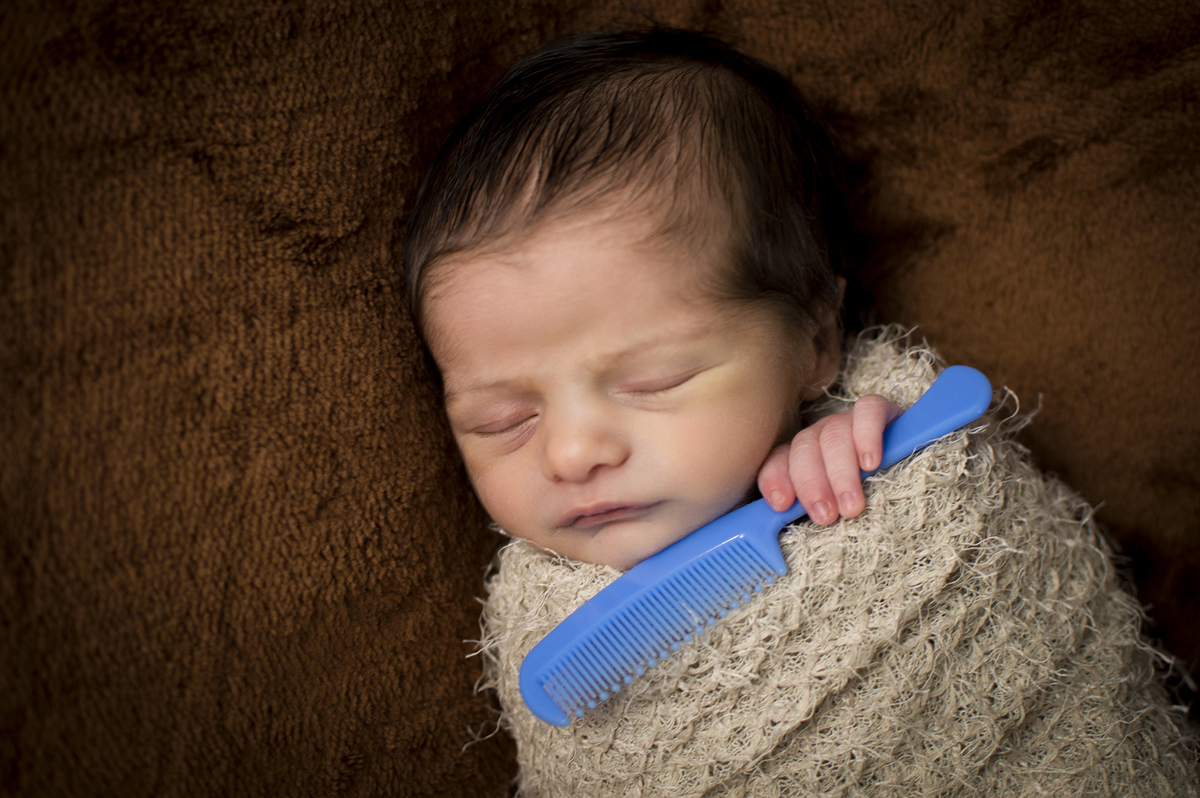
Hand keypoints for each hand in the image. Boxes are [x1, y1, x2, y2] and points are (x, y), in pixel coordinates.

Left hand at [757, 394, 901, 524]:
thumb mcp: (833, 505)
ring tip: (852, 505)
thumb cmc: (865, 494)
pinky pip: (868, 412)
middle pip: (804, 449)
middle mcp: (820, 434)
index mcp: (802, 455)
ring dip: (841, 473)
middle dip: (812, 485)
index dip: (776, 480)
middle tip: (826, 516)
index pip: (778, 460)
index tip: (782, 505)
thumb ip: (812, 510)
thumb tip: (781, 530)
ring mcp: (847, 420)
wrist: (910, 457)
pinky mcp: (879, 409)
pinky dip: (867, 435)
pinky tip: (871, 462)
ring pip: (834, 436)